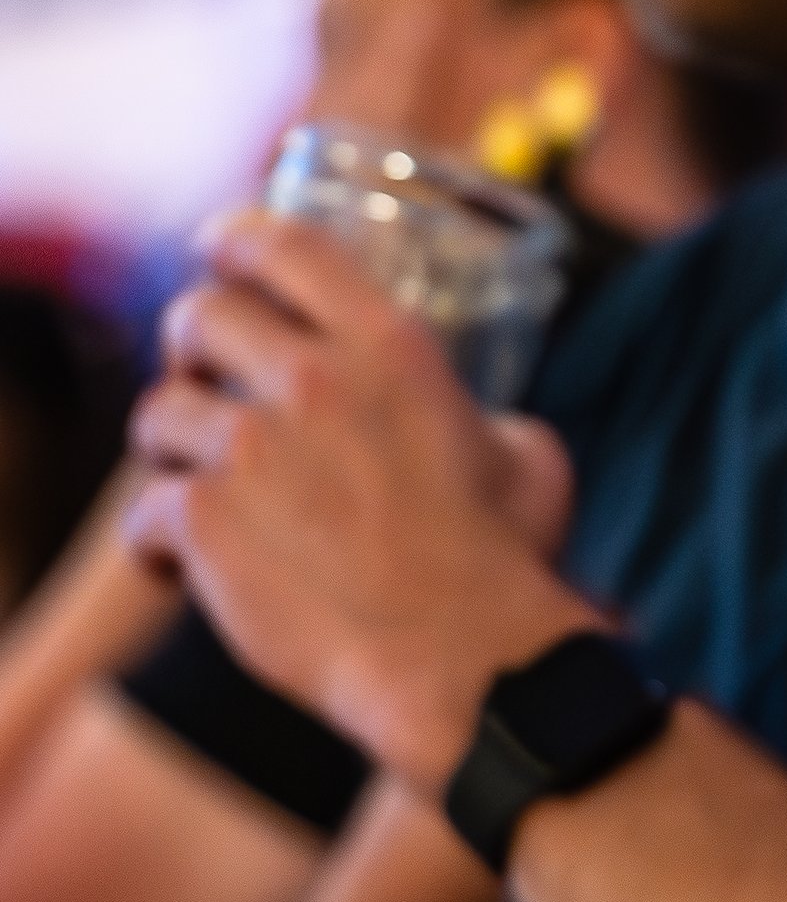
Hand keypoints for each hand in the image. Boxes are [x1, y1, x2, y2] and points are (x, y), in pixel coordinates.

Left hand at [127, 211, 593, 788]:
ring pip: (157, 415)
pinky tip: (181, 572)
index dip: (234, 239)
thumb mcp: (528, 460)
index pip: (284, 245)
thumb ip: (486, 419)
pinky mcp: (204, 518)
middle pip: (201, 316)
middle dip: (189, 348)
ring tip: (196, 493)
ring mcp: (251, 448)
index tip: (214, 251)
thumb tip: (479, 425)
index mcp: (390, 347)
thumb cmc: (502, 569)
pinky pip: (144, 513)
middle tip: (202, 386)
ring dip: (170, 452)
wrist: (459, 663)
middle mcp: (314, 381)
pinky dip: (157, 546)